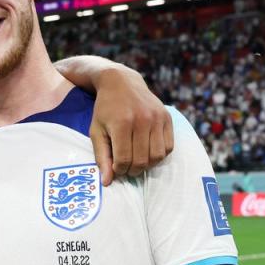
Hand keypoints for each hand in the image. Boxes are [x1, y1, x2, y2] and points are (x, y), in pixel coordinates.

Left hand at [90, 66, 172, 184]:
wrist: (121, 82)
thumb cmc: (105, 109)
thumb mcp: (96, 131)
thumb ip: (101, 156)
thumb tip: (107, 182)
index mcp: (122, 123)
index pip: (123, 159)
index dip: (119, 170)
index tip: (115, 168)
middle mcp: (142, 120)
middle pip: (141, 160)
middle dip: (132, 170)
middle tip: (125, 168)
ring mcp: (157, 118)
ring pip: (157, 156)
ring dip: (146, 165)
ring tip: (136, 161)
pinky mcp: (167, 117)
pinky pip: (168, 147)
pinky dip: (159, 155)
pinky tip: (147, 151)